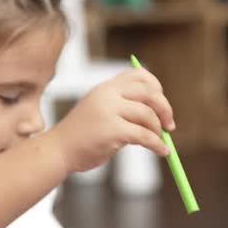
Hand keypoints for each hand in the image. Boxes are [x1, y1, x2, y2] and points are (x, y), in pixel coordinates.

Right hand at [48, 68, 173, 173]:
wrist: (59, 151)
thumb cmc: (82, 135)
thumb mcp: (100, 110)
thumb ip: (123, 106)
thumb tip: (159, 113)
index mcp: (106, 87)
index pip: (139, 75)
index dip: (156, 87)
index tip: (161, 104)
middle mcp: (107, 94)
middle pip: (149, 92)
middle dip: (165, 109)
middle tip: (169, 125)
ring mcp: (109, 111)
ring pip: (148, 115)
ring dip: (158, 131)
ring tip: (159, 142)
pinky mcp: (112, 130)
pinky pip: (145, 136)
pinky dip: (158, 145)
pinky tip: (162, 152)